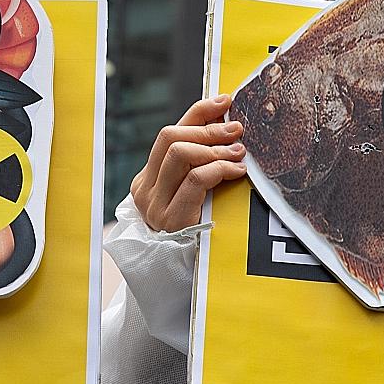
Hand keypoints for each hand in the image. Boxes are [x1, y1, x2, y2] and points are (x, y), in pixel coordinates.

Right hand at [130, 95, 247, 232]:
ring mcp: (155, 206)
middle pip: (170, 137)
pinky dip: (218, 168)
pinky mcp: (172, 220)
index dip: (198, 112)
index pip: (169, 132)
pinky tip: (235, 170)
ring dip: (215, 148)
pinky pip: (195, 180)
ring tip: (239, 152)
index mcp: (146, 179)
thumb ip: (200, 166)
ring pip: (180, 154)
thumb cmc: (198, 233)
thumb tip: (228, 125)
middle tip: (237, 129)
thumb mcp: (194, 194)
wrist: (185, 281)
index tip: (225, 101)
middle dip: (208, 128)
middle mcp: (144, 190)